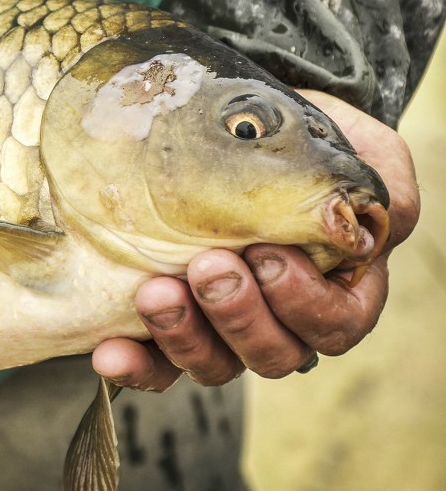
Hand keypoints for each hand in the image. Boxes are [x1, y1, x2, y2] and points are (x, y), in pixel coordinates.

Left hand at [93, 90, 419, 390]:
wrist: (233, 124)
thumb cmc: (304, 140)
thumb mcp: (360, 150)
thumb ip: (381, 186)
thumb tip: (358, 224)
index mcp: (337, 289)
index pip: (333, 325)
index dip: (303, 303)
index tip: (268, 255)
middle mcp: (280, 320)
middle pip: (272, 353)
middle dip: (238, 314)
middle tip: (208, 266)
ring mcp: (219, 326)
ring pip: (214, 364)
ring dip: (184, 335)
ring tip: (156, 291)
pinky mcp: (168, 323)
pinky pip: (156, 366)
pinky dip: (134, 365)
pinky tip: (109, 352)